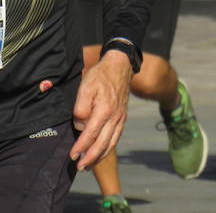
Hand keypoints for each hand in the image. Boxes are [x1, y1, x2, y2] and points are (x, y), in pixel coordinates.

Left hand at [70, 51, 131, 169]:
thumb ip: (81, 107)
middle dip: (90, 157)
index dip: (81, 147)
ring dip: (100, 156)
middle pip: (103, 143)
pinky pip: (117, 137)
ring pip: (111, 142)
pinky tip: (102, 152)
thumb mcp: (86, 87)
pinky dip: (109, 148)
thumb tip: (80, 124)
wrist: (120, 67)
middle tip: (79, 167)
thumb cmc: (101, 76)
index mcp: (105, 110)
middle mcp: (115, 117)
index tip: (72, 156)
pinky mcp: (123, 117)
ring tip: (89, 165)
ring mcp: (121, 118)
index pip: (91, 134)